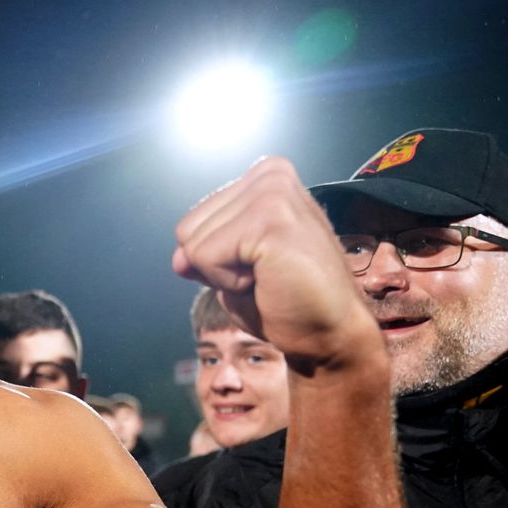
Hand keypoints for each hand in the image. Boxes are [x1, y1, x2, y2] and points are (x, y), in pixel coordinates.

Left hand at [172, 157, 380, 368]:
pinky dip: (229, 282)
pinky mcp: (270, 217)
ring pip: (192, 244)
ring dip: (224, 275)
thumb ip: (202, 254)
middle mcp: (270, 174)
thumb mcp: (231, 272)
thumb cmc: (286, 303)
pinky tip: (268, 279)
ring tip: (269, 276)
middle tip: (265, 276)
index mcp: (264, 178)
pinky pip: (205, 256)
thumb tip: (178, 258)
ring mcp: (272, 192)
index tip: (260, 268)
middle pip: (187, 229)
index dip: (215, 259)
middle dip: (217, 266)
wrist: (329, 332)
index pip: (193, 221)